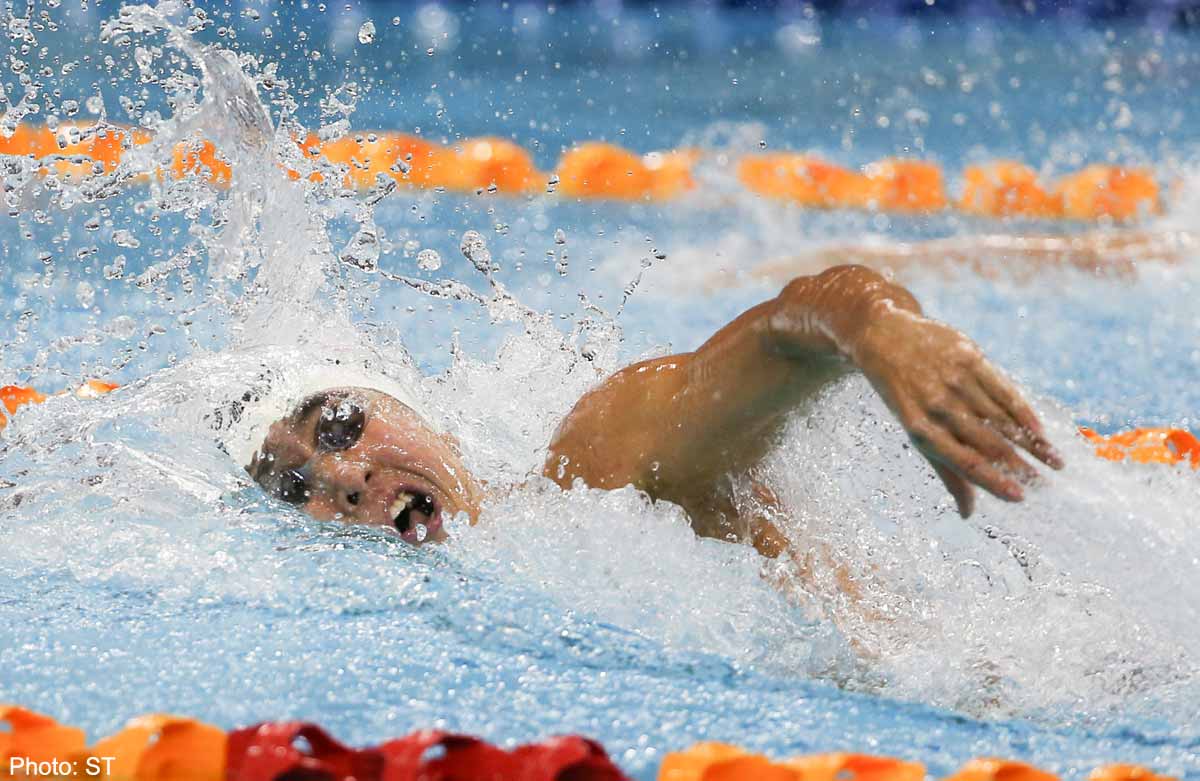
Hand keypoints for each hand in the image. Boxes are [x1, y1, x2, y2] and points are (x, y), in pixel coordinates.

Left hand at [854, 308, 1063, 516]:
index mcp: (921, 430)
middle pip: (989, 443)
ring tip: (1055, 461)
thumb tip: (967, 514)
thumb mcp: (915, 431)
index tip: (1021, 497)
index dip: (994, 482)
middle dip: (1022, 467)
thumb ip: (946, 470)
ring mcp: (955, 380)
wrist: (883, 336)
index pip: (965, 463)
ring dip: (1031, 443)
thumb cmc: (903, 394)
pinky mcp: (968, 357)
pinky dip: (1024, 412)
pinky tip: (1040, 430)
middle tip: (1047, 484)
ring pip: (1002, 419)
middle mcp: (938, 406)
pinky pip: (1003, 389)